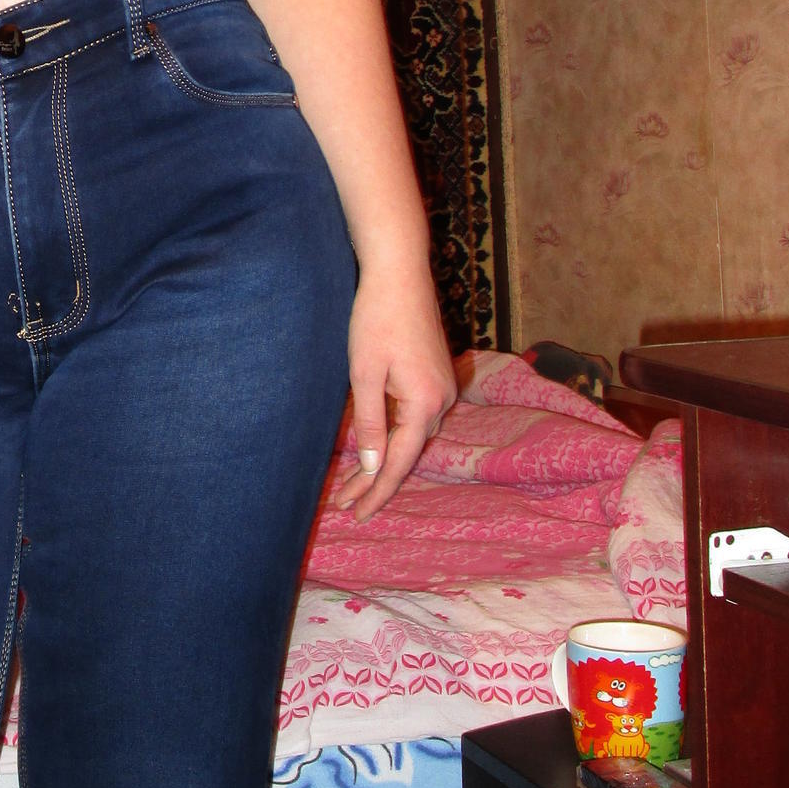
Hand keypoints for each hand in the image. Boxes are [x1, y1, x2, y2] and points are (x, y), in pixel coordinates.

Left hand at [325, 258, 457, 522]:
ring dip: (385, 458)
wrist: (399, 273)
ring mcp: (443, 388)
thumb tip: (373, 468)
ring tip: (354, 483)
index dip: (377, 491)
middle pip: (408, 453)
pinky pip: (414, 417)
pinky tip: (375, 445)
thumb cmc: (376, 319)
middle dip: (376, 480)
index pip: (400, 462)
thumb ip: (369, 424)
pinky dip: (394, 435)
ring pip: (412, 437)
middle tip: (345, 505)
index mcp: (426, 404)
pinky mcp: (435, 377)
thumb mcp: (365, 375)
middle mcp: (442, 401)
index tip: (356, 514)